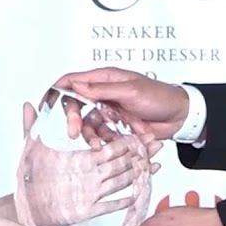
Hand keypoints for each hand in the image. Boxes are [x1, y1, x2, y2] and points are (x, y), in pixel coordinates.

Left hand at [17, 102, 159, 225]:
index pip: (107, 143)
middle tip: (155, 141)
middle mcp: (90, 173)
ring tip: (156, 163)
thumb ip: (31, 126)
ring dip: (138, 171)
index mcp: (81, 158)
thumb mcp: (29, 149)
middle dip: (139, 151)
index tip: (140, 128)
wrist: (26, 208)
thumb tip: (27, 104)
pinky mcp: (90, 208)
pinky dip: (126, 198)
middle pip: (120, 159)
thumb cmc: (29, 180)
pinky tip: (139, 192)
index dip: (124, 137)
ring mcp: (92, 190)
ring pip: (121, 178)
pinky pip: (111, 203)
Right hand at [50, 67, 190, 141]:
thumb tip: (76, 86)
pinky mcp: (116, 127)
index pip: (72, 80)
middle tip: (72, 132)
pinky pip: (102, 135)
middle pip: (76, 105)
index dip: (57, 91)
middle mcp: (103, 94)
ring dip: (90, 134)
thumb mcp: (130, 90)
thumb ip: (102, 90)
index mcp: (104, 79)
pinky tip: (109, 146)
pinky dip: (104, 141)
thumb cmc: (159, 96)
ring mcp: (109, 111)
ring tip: (97, 145)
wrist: (180, 116)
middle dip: (73, 119)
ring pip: (88, 124)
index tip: (46, 104)